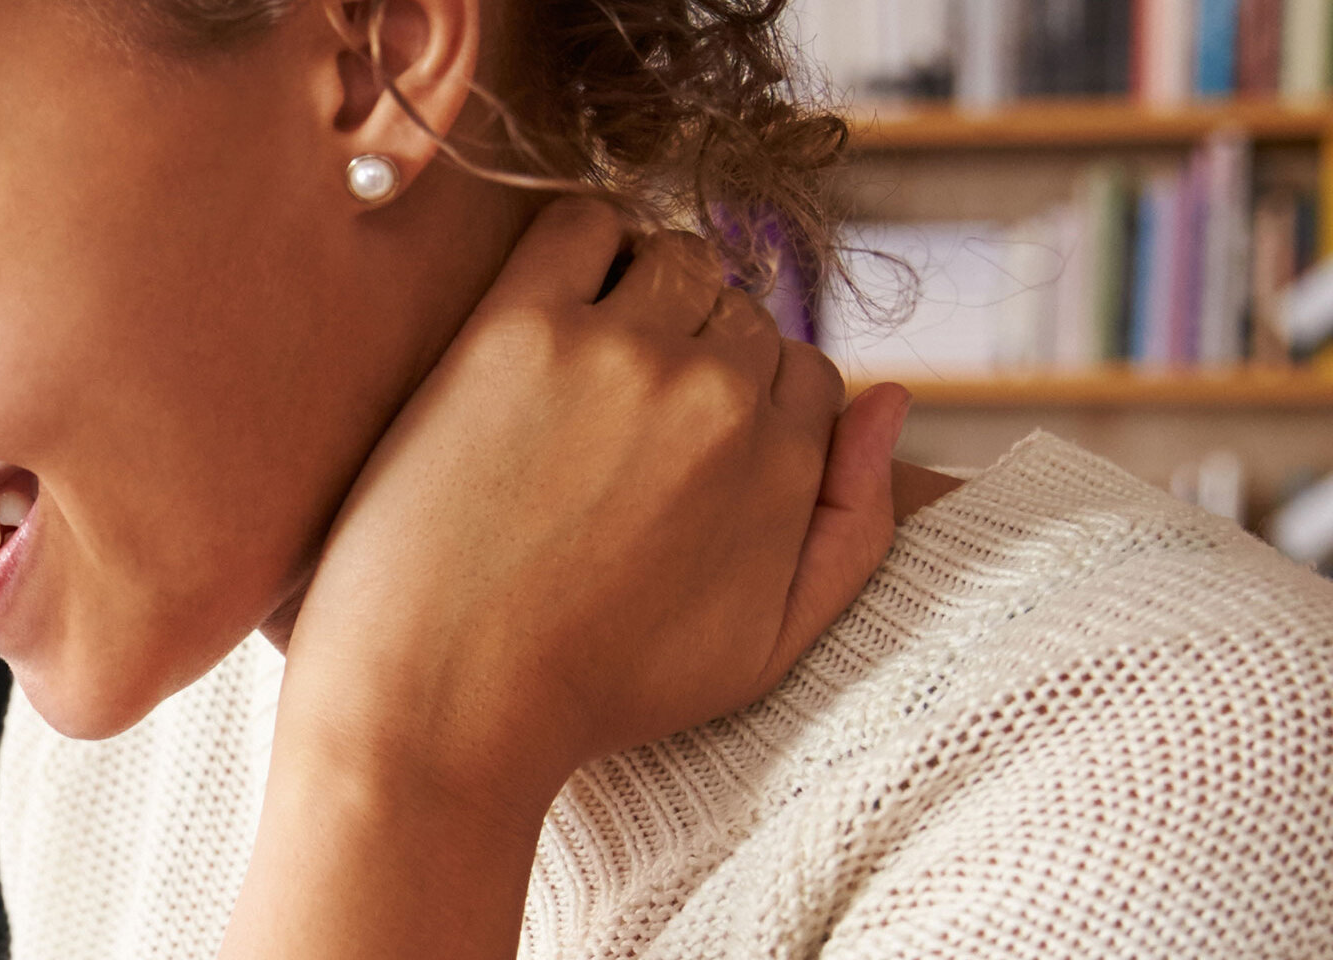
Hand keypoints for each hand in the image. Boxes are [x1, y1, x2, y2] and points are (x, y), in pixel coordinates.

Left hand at [283, 198, 909, 799]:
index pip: (805, 371)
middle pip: (740, 313)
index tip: (680, 447)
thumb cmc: (597, 688)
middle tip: (620, 417)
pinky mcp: (514, 330)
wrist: (441, 703)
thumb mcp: (767, 647)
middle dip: (698, 350)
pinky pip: (578, 224)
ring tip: (587, 364)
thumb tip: (891, 398)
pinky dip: (580, 241)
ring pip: (673, 258)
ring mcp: (617, 352)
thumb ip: (855, 526)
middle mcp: (718, 391)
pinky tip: (549, 304)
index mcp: (785, 460)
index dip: (748, 403)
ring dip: (644, 291)